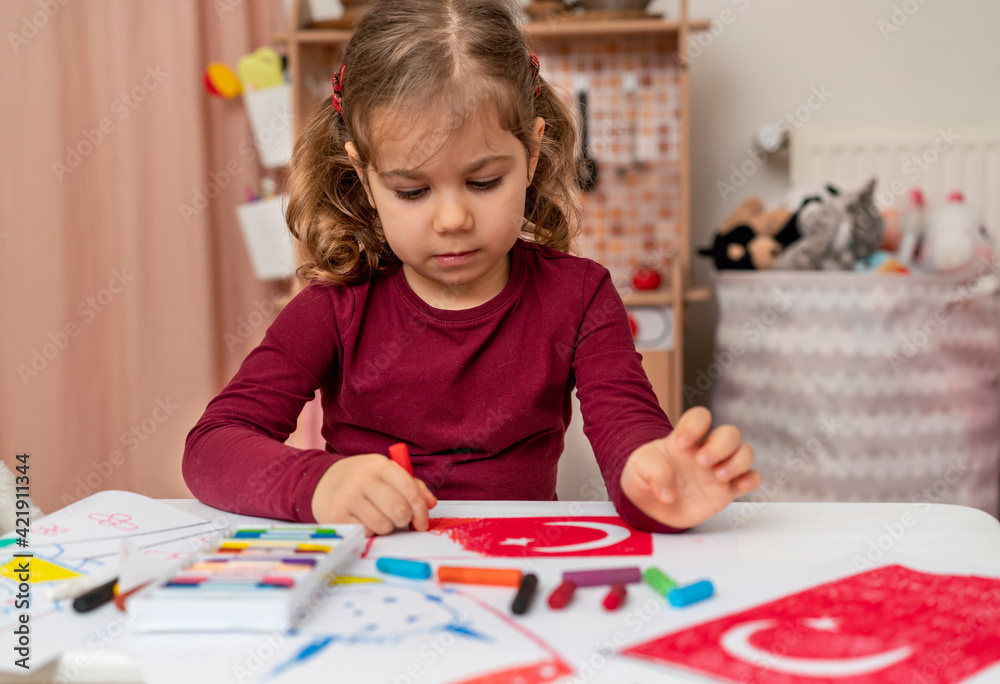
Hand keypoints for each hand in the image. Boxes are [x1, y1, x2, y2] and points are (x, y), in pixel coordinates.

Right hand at [311, 453, 437, 535]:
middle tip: (399, 520)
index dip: (421, 511)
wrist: (322, 482)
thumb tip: (431, 504)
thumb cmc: (362, 480)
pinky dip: (369, 531)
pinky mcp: (336, 516)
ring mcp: (347, 497)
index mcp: (379, 465)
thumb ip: (412, 486)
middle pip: (399, 511)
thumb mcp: (386, 474)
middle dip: (404, 520)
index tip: (422, 522)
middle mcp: (362, 479)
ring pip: (384, 526)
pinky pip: (366, 533)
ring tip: (377, 516)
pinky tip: (362, 520)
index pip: (410, 491)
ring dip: (386, 527)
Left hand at [620, 407, 759, 528]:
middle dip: (721, 445)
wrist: (651, 508)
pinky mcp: (726, 491)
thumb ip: (652, 475)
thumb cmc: (644, 481)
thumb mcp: (637, 471)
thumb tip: (669, 494)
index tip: (682, 443)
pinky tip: (740, 485)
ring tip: (718, 476)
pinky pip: (751, 478)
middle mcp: (705, 451)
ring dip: (737, 461)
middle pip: (730, 433)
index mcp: (684, 440)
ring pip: (745, 453)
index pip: (700, 417)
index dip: (696, 425)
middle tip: (702, 461)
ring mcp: (718, 470)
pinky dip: (751, 479)